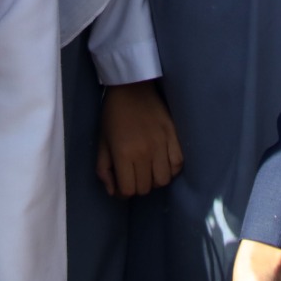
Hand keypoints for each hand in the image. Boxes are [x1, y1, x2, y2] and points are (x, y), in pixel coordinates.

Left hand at [95, 79, 183, 197]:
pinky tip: (163, 162)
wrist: (132, 87)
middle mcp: (144, 152)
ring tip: (149, 170)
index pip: (128, 190)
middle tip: (134, 175)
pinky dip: (171, 169)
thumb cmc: (113, 115)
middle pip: (146, 188)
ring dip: (155, 179)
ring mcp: (162, 144)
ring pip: (164, 180)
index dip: (123, 192)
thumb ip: (104, 169)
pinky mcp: (174, 136)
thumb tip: (112, 192)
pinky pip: (178, 165)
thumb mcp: (102, 142)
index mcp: (123, 153)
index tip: (121, 184)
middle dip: (138, 186)